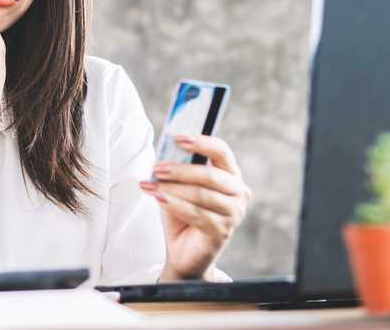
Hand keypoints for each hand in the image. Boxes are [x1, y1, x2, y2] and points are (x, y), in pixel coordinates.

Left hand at [140, 134, 251, 280]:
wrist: (184, 252)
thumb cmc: (183, 214)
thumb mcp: (179, 187)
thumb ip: (179, 168)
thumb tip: (166, 148)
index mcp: (231, 176)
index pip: (222, 151)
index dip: (201, 142)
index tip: (177, 138)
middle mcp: (238, 193)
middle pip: (211, 174)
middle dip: (181, 170)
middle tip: (157, 168)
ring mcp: (234, 214)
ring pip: (201, 194)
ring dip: (173, 188)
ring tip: (151, 185)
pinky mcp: (222, 232)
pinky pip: (196, 213)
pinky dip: (174, 204)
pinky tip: (159, 198)